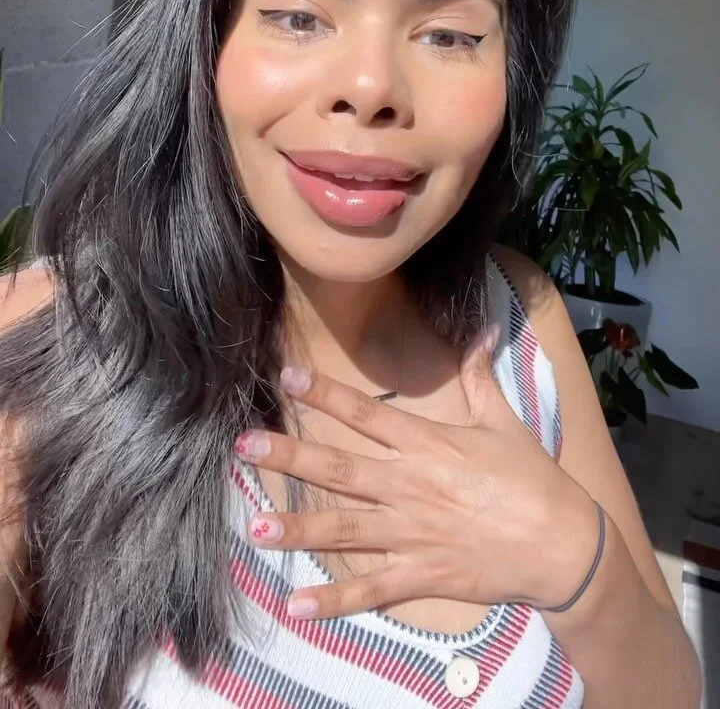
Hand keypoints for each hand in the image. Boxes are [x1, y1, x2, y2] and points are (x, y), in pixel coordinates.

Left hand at [235, 325, 598, 620]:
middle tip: (244, 445)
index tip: (287, 376)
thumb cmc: (533, 478)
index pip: (367, 414)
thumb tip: (481, 328)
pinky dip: (334, 602)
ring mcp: (413, 534)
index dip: (326, 394)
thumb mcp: (503, 421)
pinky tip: (295, 606)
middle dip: (291, 456)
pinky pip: (371, 590)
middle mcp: (411, 486)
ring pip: (345, 530)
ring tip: (254, 527)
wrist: (563, 544)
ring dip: (297, 529)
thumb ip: (479, 375)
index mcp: (429, 445)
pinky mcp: (422, 575)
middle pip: (341, 469)